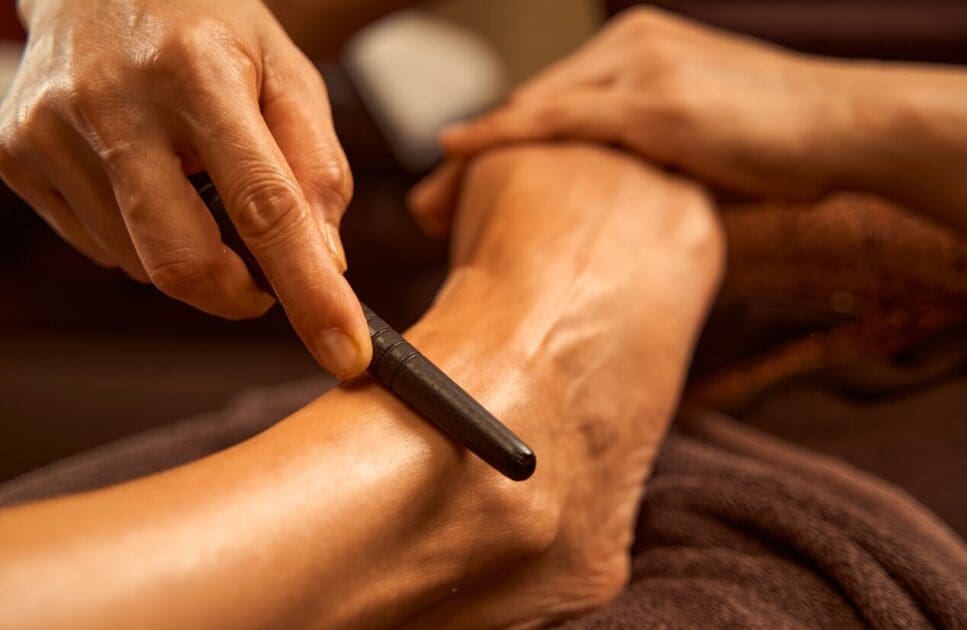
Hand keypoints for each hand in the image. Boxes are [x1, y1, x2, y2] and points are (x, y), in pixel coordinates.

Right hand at [0, 0, 370, 377]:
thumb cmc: (208, 29)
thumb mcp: (286, 73)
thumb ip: (317, 165)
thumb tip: (326, 260)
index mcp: (199, 73)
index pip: (263, 206)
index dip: (308, 292)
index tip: (344, 354)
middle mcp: (113, 102)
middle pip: (182, 260)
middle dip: (236, 295)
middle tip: (263, 280)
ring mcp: (50, 132)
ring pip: (141, 264)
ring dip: (188, 253)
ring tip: (189, 178)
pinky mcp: (14, 157)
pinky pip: (100, 248)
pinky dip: (141, 238)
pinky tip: (144, 178)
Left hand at [409, 7, 856, 233]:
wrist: (847, 125)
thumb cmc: (780, 140)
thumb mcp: (701, 137)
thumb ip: (647, 152)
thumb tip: (611, 202)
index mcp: (638, 49)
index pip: (550, 103)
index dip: (500, 146)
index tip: (456, 185)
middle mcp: (632, 45)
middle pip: (530, 106)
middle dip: (475, 158)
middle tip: (427, 204)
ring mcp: (642, 67)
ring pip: (535, 111)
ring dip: (477, 155)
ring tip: (430, 202)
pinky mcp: (656, 101)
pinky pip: (563, 117)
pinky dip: (507, 133)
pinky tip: (461, 151)